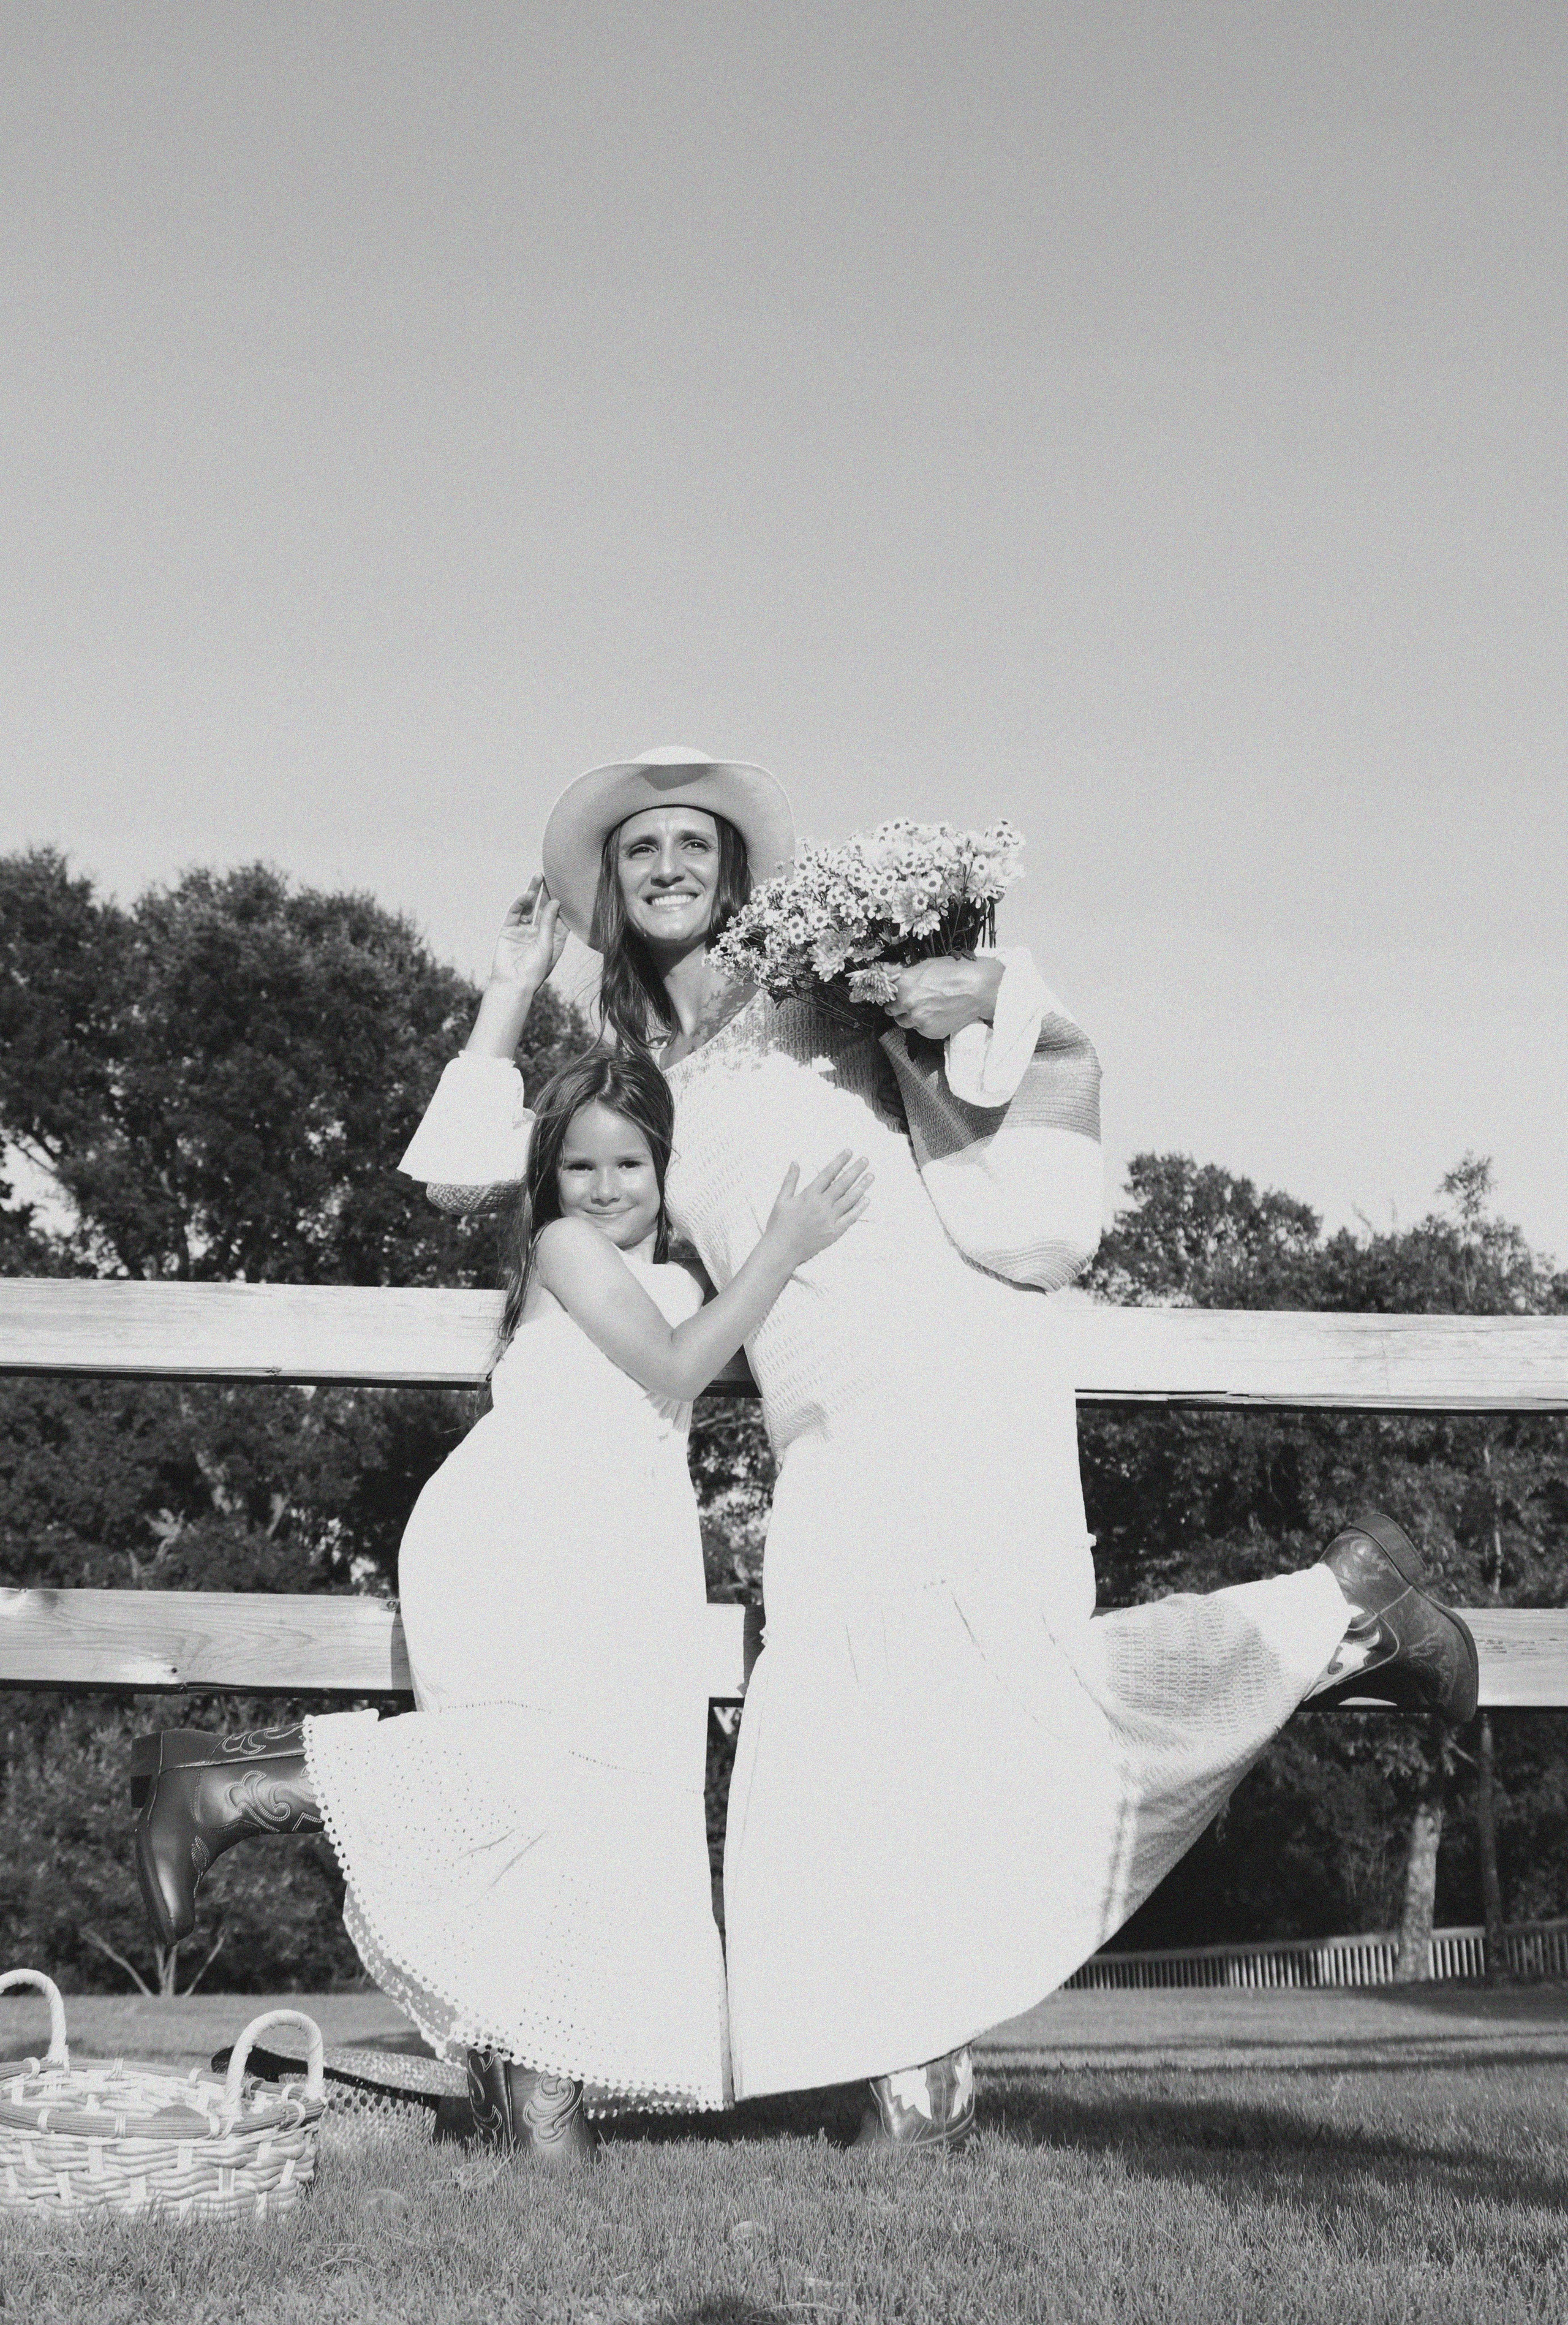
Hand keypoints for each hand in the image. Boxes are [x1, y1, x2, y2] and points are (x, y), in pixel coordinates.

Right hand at [487, 877, 566, 993]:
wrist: (513, 984)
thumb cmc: (535, 970)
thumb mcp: (547, 945)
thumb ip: (549, 922)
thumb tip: (555, 901)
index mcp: (553, 940)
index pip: (560, 918)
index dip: (563, 903)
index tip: (569, 887)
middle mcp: (538, 934)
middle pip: (544, 909)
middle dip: (548, 893)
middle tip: (552, 875)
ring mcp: (523, 931)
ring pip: (529, 908)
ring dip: (534, 892)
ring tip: (539, 876)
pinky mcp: (509, 931)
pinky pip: (515, 914)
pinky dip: (520, 903)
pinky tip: (527, 894)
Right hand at [764, 1150, 871, 1263]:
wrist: (782, 1250)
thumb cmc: (779, 1225)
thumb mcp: (781, 1200)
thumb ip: (790, 1181)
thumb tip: (795, 1162)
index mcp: (808, 1195)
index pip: (828, 1173)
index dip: (839, 1161)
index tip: (849, 1152)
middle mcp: (821, 1205)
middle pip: (843, 1183)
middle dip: (855, 1170)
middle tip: (865, 1160)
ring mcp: (829, 1219)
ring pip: (850, 1199)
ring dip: (862, 1186)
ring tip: (871, 1176)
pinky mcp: (834, 1232)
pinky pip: (851, 1217)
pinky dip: (859, 1208)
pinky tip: (866, 1199)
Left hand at [886, 956, 1003, 1039]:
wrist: (978, 989)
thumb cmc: (954, 972)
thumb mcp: (926, 965)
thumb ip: (904, 973)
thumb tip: (885, 970)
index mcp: (903, 984)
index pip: (884, 991)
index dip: (888, 991)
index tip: (891, 992)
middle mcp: (907, 1003)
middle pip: (890, 1009)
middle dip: (897, 1005)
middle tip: (909, 1000)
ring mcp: (918, 1020)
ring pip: (903, 1022)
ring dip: (909, 1016)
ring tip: (926, 1007)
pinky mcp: (929, 1031)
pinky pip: (919, 1029)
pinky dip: (924, 1024)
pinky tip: (937, 1013)